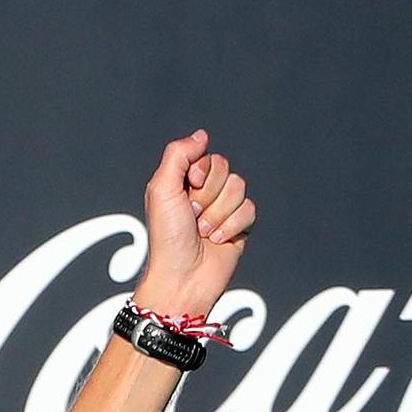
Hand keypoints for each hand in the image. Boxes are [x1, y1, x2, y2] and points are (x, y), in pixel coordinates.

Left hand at [136, 129, 256, 316]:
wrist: (183, 276)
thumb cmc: (167, 237)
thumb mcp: (161, 189)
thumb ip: (178, 155)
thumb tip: (202, 135)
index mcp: (182, 182)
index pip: (207, 157)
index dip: (200, 172)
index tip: (188, 190)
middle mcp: (203, 193)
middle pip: (226, 169)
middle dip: (208, 194)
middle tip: (192, 216)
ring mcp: (223, 209)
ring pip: (239, 188)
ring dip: (218, 212)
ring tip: (202, 231)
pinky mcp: (239, 225)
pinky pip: (250, 208)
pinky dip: (232, 225)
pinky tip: (217, 240)